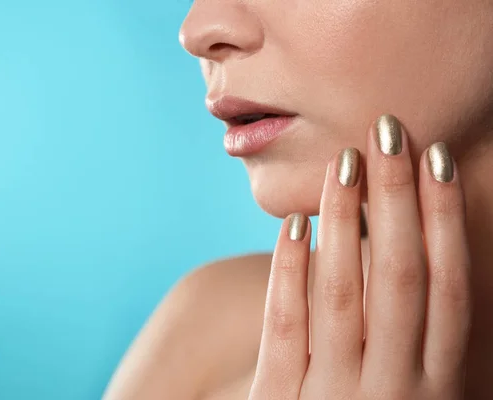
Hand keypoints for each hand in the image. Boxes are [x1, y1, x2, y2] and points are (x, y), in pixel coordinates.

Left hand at [249, 115, 471, 398]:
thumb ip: (431, 350)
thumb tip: (440, 270)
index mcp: (442, 389)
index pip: (452, 288)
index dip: (447, 220)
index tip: (438, 159)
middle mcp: (397, 391)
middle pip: (400, 277)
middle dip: (398, 199)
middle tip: (389, 130)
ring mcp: (336, 396)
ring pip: (342, 293)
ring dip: (345, 222)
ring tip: (343, 163)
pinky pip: (285, 326)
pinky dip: (289, 271)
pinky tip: (293, 224)